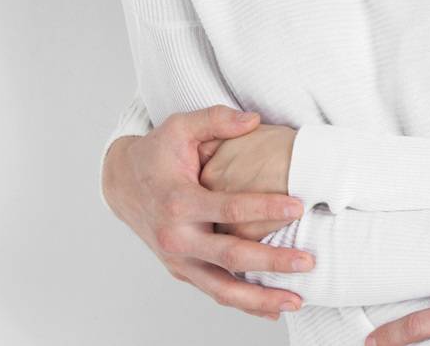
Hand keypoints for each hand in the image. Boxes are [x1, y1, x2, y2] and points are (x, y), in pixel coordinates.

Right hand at [102, 105, 314, 319]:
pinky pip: (214, 292)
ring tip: (297, 299)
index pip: (228, 209)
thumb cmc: (156, 153)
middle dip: (272, 262)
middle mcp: (176, 237)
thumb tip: (253, 120)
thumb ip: (216, 120)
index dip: (265, 207)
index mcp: (178, 201)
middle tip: (308, 261)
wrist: (121, 184)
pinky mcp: (181, 271)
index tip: (298, 206)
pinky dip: (243, 304)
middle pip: (230, 258)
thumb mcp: (180, 127)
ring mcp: (178, 259)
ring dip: (260, 299)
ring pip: (222, 289)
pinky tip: (271, 309)